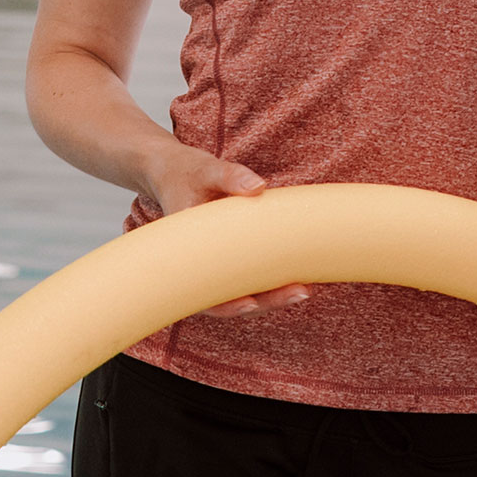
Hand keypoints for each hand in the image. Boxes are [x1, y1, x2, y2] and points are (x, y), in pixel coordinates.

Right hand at [142, 147, 308, 318]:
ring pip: (240, 293)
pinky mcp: (226, 257)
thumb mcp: (204, 170)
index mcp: (183, 251)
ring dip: (271, 297)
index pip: (201, 293)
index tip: (251, 305)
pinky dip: (268, 281)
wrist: (173, 171)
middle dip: (265, 303)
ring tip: (304, 289)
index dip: (225, 306)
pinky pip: (245, 277)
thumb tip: (258, 186)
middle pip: (228, 301)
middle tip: (300, 292)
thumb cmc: (185, 173)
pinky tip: (295, 276)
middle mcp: (196, 265)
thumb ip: (230, 176)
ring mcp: (212, 263)